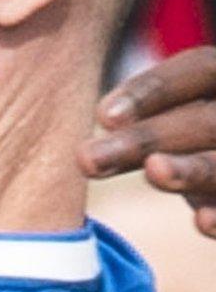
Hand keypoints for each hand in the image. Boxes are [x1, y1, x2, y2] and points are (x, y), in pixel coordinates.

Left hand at [83, 45, 215, 236]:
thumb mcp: (177, 120)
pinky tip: (202, 222)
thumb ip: (141, 118)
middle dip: (147, 139)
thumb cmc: (191, 140)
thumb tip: (87, 129)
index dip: (154, 88)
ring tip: (153, 172)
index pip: (199, 69)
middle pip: (204, 120)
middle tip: (86, 160)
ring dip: (191, 170)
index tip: (102, 115)